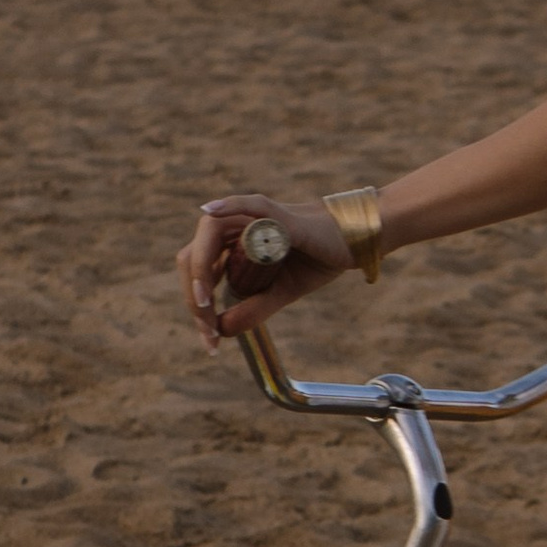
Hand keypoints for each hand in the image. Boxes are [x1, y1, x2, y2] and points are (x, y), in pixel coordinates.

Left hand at [178, 192, 351, 349]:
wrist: (351, 243)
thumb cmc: (315, 260)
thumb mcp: (281, 292)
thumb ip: (253, 309)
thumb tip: (221, 331)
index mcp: (231, 243)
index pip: (198, 271)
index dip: (197, 305)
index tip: (210, 340)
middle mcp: (235, 227)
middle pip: (195, 255)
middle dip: (195, 297)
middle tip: (208, 330)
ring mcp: (252, 217)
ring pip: (211, 234)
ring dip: (201, 269)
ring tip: (204, 303)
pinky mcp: (277, 214)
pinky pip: (250, 205)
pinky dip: (229, 205)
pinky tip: (212, 211)